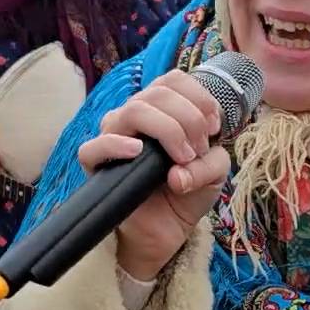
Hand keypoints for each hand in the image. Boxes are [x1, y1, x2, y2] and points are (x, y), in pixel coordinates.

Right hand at [76, 71, 231, 281]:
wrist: (167, 230)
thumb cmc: (187, 191)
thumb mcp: (215, 172)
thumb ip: (213, 160)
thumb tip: (178, 170)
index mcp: (161, 108)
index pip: (173, 79)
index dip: (198, 97)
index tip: (214, 128)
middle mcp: (135, 116)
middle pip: (158, 92)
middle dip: (189, 118)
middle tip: (199, 151)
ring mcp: (113, 136)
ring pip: (134, 110)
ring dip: (168, 129)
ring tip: (182, 157)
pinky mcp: (96, 164)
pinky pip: (94, 146)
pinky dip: (116, 145)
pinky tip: (137, 152)